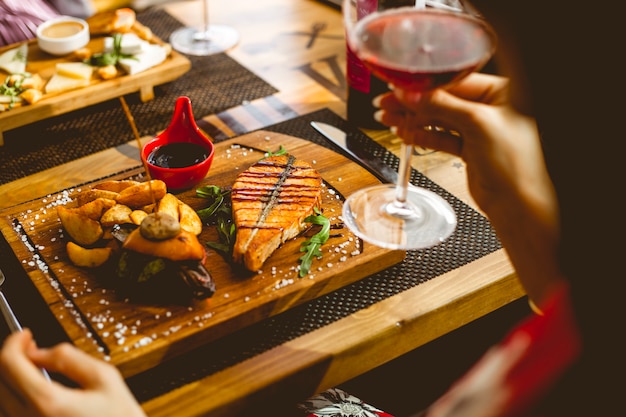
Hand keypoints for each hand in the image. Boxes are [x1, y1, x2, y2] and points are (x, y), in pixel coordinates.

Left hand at [0, 329, 145, 416]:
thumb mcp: (104, 378)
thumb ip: (69, 358)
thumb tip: (39, 351)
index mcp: (48, 403)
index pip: (10, 364)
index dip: (14, 342)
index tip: (24, 334)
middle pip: (1, 380)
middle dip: (12, 357)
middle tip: (29, 346)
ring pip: (3, 398)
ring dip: (12, 377)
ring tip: (32, 365)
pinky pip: (12, 412)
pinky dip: (16, 395)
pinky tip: (33, 387)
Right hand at [374, 73, 562, 303]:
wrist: (518, 203)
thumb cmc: (516, 163)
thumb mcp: (477, 123)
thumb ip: (442, 106)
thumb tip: (411, 93)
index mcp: (501, 92)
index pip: (454, 82)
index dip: (423, 86)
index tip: (398, 88)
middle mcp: (491, 108)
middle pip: (443, 100)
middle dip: (413, 104)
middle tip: (386, 105)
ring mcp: (480, 130)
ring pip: (439, 120)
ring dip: (412, 120)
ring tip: (387, 119)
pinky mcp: (470, 149)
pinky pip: (441, 138)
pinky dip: (422, 136)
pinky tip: (404, 133)